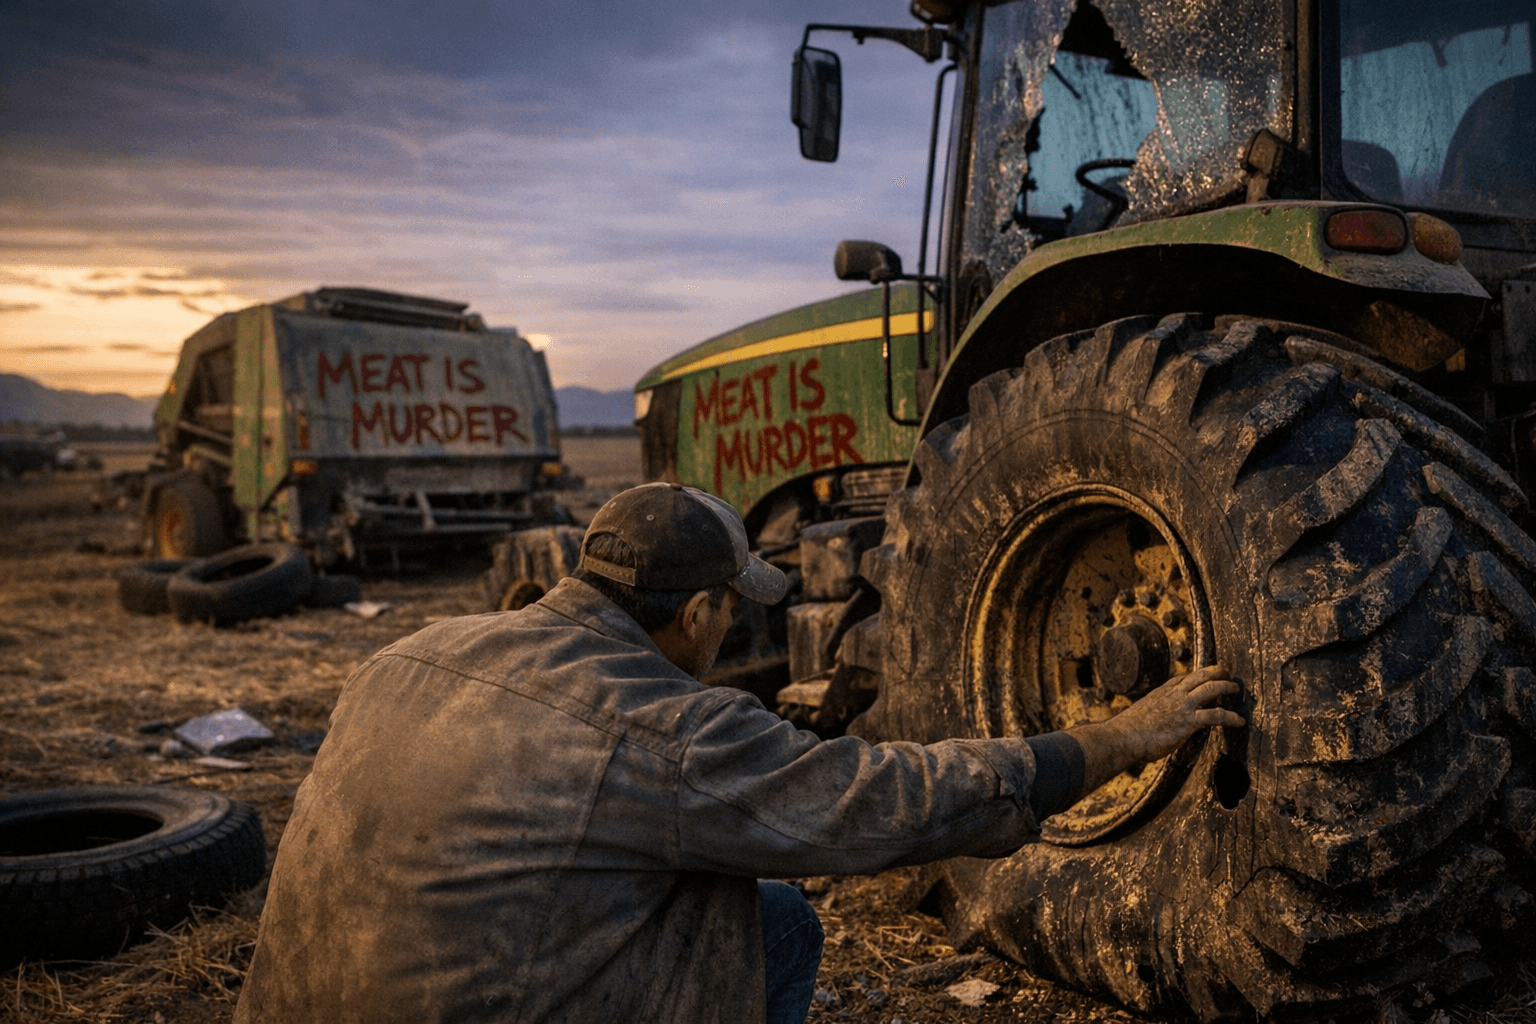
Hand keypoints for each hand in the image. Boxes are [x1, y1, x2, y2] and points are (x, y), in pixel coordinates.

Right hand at [1070, 665, 1245, 793]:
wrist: (1124, 737)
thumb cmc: (1128, 731)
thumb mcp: (1141, 714)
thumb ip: (1153, 714)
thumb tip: (1152, 723)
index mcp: (1163, 691)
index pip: (1185, 677)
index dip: (1199, 676)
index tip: (1207, 677)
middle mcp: (1175, 693)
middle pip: (1202, 675)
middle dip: (1218, 672)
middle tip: (1228, 675)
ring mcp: (1183, 705)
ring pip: (1212, 688)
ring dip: (1228, 688)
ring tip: (1237, 691)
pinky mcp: (1189, 721)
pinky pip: (1217, 715)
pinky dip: (1231, 717)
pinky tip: (1240, 721)